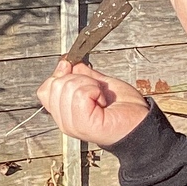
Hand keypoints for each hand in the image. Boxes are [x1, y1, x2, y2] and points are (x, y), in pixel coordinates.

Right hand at [35, 60, 151, 147]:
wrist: (142, 124)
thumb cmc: (124, 109)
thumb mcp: (98, 84)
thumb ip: (81, 74)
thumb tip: (68, 61)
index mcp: (64, 113)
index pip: (45, 89)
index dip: (58, 74)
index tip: (74, 70)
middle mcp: (64, 121)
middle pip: (54, 84)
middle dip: (78, 78)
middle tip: (96, 90)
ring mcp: (72, 124)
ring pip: (68, 87)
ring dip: (89, 84)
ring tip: (101, 97)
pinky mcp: (83, 123)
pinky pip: (80, 93)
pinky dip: (95, 90)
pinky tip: (103, 101)